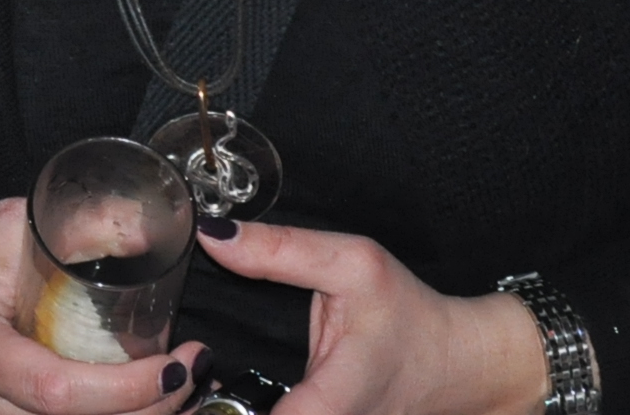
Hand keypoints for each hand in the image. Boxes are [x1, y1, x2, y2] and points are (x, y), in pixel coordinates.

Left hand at [197, 220, 547, 414]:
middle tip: (169, 370)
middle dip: (199, 403)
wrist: (461, 363)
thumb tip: (213, 233)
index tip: (175, 373)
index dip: (202, 406)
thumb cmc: (412, 316)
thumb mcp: (352, 266)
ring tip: (179, 381)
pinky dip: (235, 408)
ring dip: (214, 405)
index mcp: (324, 407)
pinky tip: (206, 392)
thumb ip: (280, 251)